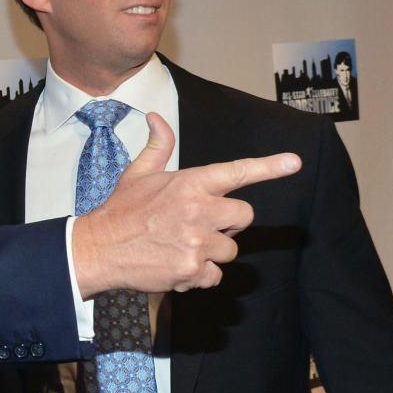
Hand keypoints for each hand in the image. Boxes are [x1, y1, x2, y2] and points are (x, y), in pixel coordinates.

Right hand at [71, 112, 300, 295]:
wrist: (98, 248)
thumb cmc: (121, 210)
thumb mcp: (138, 174)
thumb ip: (158, 146)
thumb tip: (155, 117)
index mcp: (190, 183)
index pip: (237, 171)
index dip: (269, 167)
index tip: (294, 162)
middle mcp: (198, 209)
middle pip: (244, 216)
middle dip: (229, 222)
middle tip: (200, 225)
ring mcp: (196, 241)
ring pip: (229, 249)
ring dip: (210, 252)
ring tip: (180, 246)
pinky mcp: (191, 269)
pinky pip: (214, 275)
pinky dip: (199, 275)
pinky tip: (176, 265)